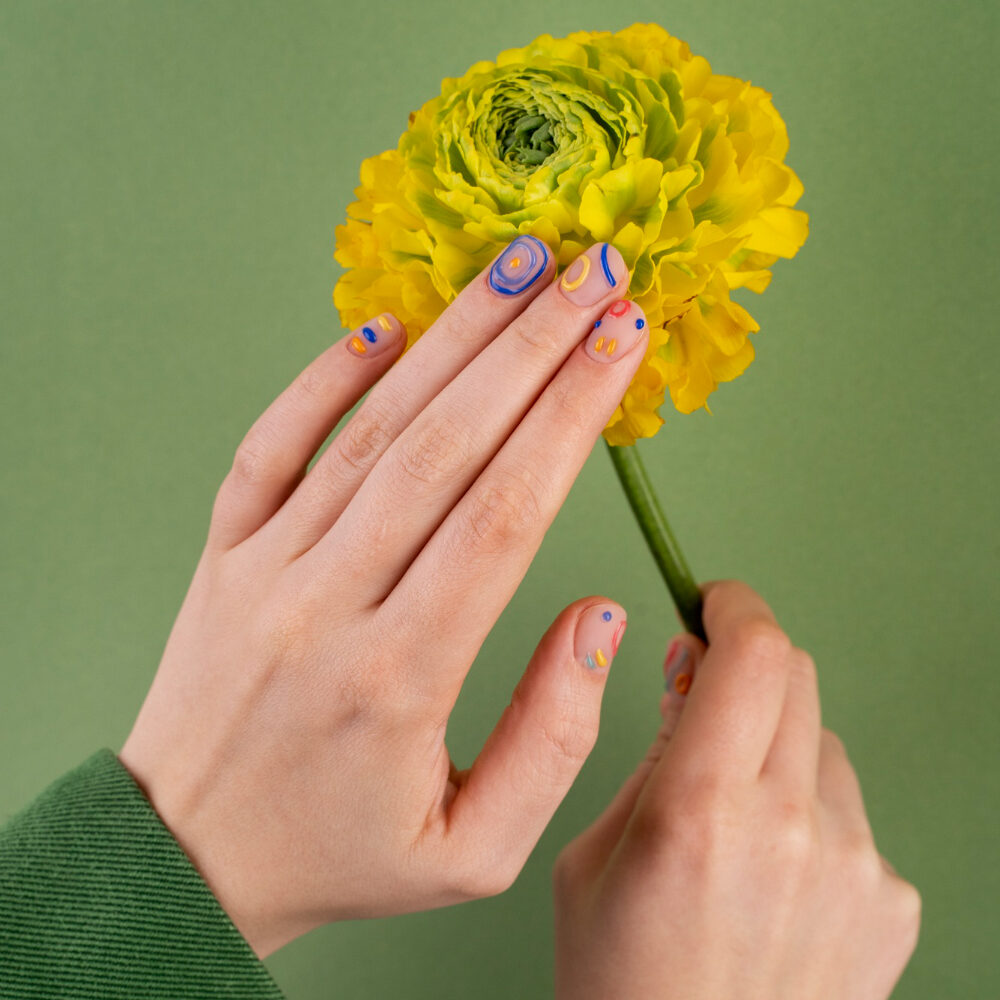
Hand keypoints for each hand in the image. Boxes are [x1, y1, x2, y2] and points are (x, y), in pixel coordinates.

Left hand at [119, 236, 647, 957]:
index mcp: (400, 674)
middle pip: (447, 446)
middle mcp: (327, 602)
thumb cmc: (341, 854)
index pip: (505, 513)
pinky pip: (270, 444)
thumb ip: (553, 736)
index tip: (622, 340)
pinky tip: (384, 325)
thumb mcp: (473, 849)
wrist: (186, 860)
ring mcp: (265, 567)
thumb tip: (598, 615)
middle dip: (532, 347)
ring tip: (517, 266)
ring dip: (452, 338)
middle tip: (595, 270)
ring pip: (371, 429)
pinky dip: (324, 377)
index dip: (571, 416)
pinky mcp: (224, 554)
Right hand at [553, 580, 921, 999]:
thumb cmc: (622, 983)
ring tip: (735, 817)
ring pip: (825, 742)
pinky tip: (774, 874)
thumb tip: (692, 667)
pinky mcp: (890, 903)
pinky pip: (851, 812)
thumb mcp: (594, 855)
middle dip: (747, 668)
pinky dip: (811, 815)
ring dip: (779, 746)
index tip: (715, 601)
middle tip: (708, 696)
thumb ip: (653, 751)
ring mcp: (855, 870)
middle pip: (796, 676)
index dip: (734, 608)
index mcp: (702, 811)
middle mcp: (793, 831)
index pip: (752, 653)